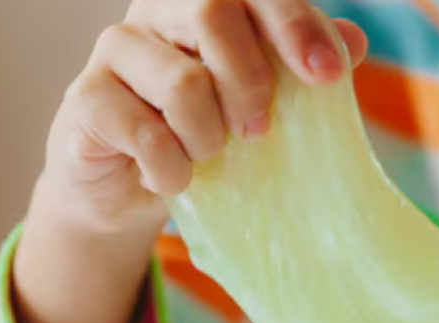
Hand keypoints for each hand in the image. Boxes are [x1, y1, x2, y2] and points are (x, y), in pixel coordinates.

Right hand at [37, 0, 367, 238]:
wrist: (132, 189)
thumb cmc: (207, 133)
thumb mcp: (263, 102)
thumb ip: (304, 67)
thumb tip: (354, 42)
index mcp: (204, 4)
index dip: (295, 24)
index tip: (329, 74)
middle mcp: (155, 14)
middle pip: (213, 14)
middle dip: (251, 82)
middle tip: (258, 130)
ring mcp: (114, 51)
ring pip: (184, 82)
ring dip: (209, 137)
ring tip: (207, 156)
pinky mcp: (85, 99)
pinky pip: (145, 132)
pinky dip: (172, 168)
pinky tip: (172, 178)